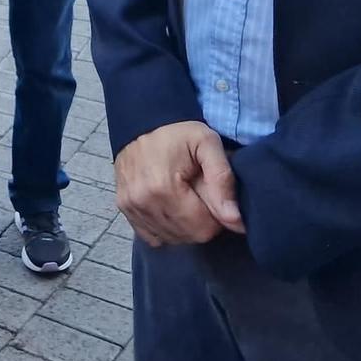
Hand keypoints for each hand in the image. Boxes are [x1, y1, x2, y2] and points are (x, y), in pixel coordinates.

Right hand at [114, 121, 244, 246]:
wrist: (140, 122)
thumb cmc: (178, 133)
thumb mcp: (208, 143)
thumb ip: (223, 180)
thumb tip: (235, 221)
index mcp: (164, 188)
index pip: (204, 228)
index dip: (216, 215)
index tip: (213, 194)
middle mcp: (143, 203)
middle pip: (189, 236)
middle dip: (201, 220)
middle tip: (200, 194)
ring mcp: (131, 208)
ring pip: (173, 238)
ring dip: (185, 225)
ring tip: (185, 198)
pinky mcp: (125, 211)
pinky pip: (155, 237)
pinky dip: (168, 227)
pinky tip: (171, 207)